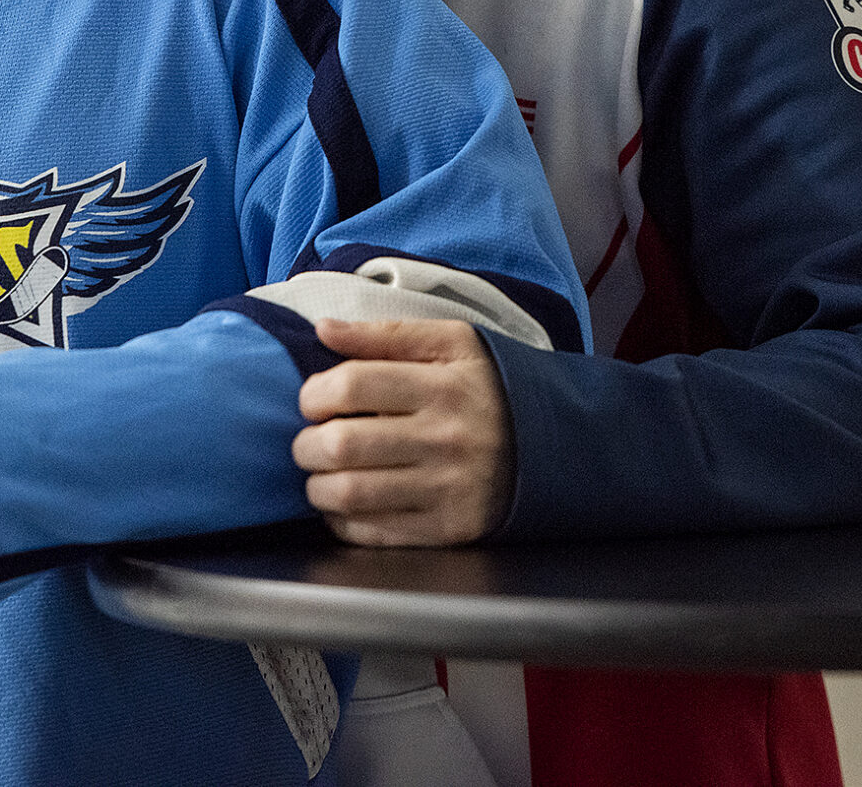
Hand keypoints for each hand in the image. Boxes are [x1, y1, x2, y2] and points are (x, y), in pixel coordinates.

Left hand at [292, 318, 515, 546]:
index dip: (314, 393)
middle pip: (342, 444)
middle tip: (310, 441)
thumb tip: (323, 329)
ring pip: (350, 493)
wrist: (556, 444)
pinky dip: (342, 520)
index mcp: (442, 386)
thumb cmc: (491, 387)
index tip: (314, 400)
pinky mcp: (448, 529)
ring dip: (317, 486)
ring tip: (322, 473)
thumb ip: (386, 333)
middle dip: (306, 445)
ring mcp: (447, 489)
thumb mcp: (452, 343)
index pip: (351, 385)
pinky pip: (373, 532)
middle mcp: (445, 439)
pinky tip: (345, 503)